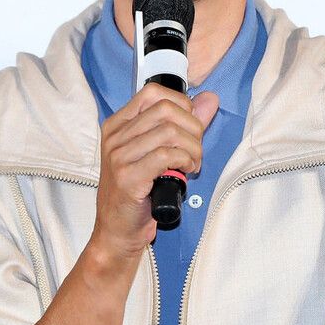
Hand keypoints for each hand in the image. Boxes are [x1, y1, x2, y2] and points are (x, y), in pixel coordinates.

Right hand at [90, 83, 218, 260]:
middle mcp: (115, 137)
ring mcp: (118, 156)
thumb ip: (184, 123)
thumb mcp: (159, 152)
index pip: (153, 92)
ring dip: (193, 148)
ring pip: (170, 132)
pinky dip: (185, 161)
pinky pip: (167, 155)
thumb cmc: (139, 192)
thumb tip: (210, 98)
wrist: (117, 232)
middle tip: (195, 149)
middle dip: (193, 128)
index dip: (181, 104)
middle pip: (165, 109)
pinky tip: (186, 172)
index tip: (190, 126)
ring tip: (192, 164)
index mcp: (118, 124)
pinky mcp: (127, 177)